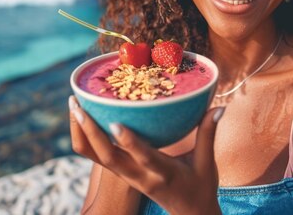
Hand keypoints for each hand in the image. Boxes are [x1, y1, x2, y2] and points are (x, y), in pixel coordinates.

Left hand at [68, 95, 224, 214]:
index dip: (129, 142)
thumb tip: (218, 107)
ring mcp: (129, 178)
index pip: (144, 157)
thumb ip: (208, 133)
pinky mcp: (123, 175)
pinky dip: (88, 140)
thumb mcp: (206, 164)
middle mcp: (141, 177)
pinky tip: (83, 119)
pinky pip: (98, 159)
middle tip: (78, 104)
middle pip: (108, 157)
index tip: (115, 123)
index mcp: (163, 174)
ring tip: (74, 105)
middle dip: (90, 131)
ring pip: (97, 158)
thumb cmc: (200, 187)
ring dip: (84, 133)